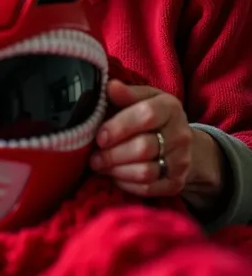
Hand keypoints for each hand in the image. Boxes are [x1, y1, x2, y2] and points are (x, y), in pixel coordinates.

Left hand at [90, 79, 193, 197]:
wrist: (179, 141)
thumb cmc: (153, 116)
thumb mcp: (143, 98)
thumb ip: (127, 93)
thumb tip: (109, 86)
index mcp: (170, 107)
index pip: (146, 115)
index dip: (119, 127)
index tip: (99, 136)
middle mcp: (181, 134)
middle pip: (143, 148)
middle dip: (112, 154)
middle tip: (93, 157)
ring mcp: (181, 161)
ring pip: (145, 172)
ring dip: (116, 171)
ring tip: (100, 166)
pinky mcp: (177, 183)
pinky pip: (148, 189)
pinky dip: (126, 184)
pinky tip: (114, 176)